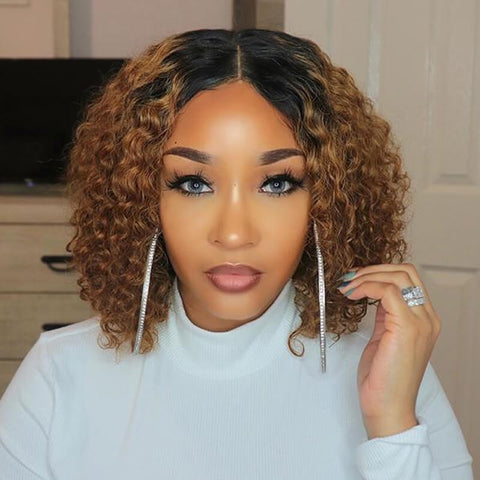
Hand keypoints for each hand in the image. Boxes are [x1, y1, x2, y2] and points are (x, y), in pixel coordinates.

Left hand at [337, 263, 441, 438]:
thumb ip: (385, 315)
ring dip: (367, 276)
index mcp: (424, 320)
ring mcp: (420, 322)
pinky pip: (387, 291)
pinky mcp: (407, 327)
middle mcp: (427, 318)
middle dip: (374, 269)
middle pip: (406, 271)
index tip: (356, 277)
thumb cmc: (383, 378)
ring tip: (347, 286)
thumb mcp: (384, 338)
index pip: (409, 279)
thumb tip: (373, 294)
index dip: (380, 272)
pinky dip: (366, 286)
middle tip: (349, 278)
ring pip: (398, 277)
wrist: (387, 407)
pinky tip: (352, 294)